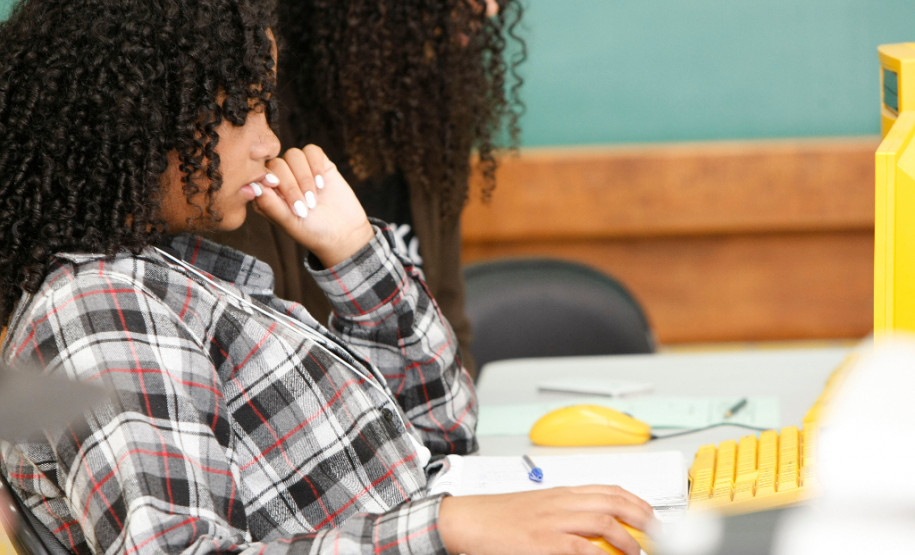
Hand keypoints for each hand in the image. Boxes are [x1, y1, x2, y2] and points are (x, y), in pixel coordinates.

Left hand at [252, 145, 373, 266]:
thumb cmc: (313, 232)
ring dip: (304, 177)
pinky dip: (316, 165)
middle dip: (291, 185)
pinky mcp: (319, 164)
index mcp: (267, 194)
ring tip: (314, 198)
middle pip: (276, 164)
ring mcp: (299, 170)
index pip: (259, 175)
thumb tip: (255, 186)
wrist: (344, 233)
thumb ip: (271, 205)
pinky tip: (322, 184)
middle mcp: (281, 179)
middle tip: (305, 206)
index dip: (268, 180)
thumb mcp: (289, 223)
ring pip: (293, 155)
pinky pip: (312, 151)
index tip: (279, 192)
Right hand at [437, 485, 655, 554]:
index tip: (652, 516)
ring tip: (639, 552)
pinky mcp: (544, 541)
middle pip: (613, 501)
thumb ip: (564, 513)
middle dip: (643, 517)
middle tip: (657, 535)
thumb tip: (592, 529)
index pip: (608, 489)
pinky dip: (601, 554)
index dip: (637, 501)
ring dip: (628, 537)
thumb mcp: (537, 508)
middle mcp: (561, 502)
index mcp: (561, 493)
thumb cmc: (499, 518)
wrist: (469, 520)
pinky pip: (581, 547)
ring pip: (604, 520)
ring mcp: (553, 521)